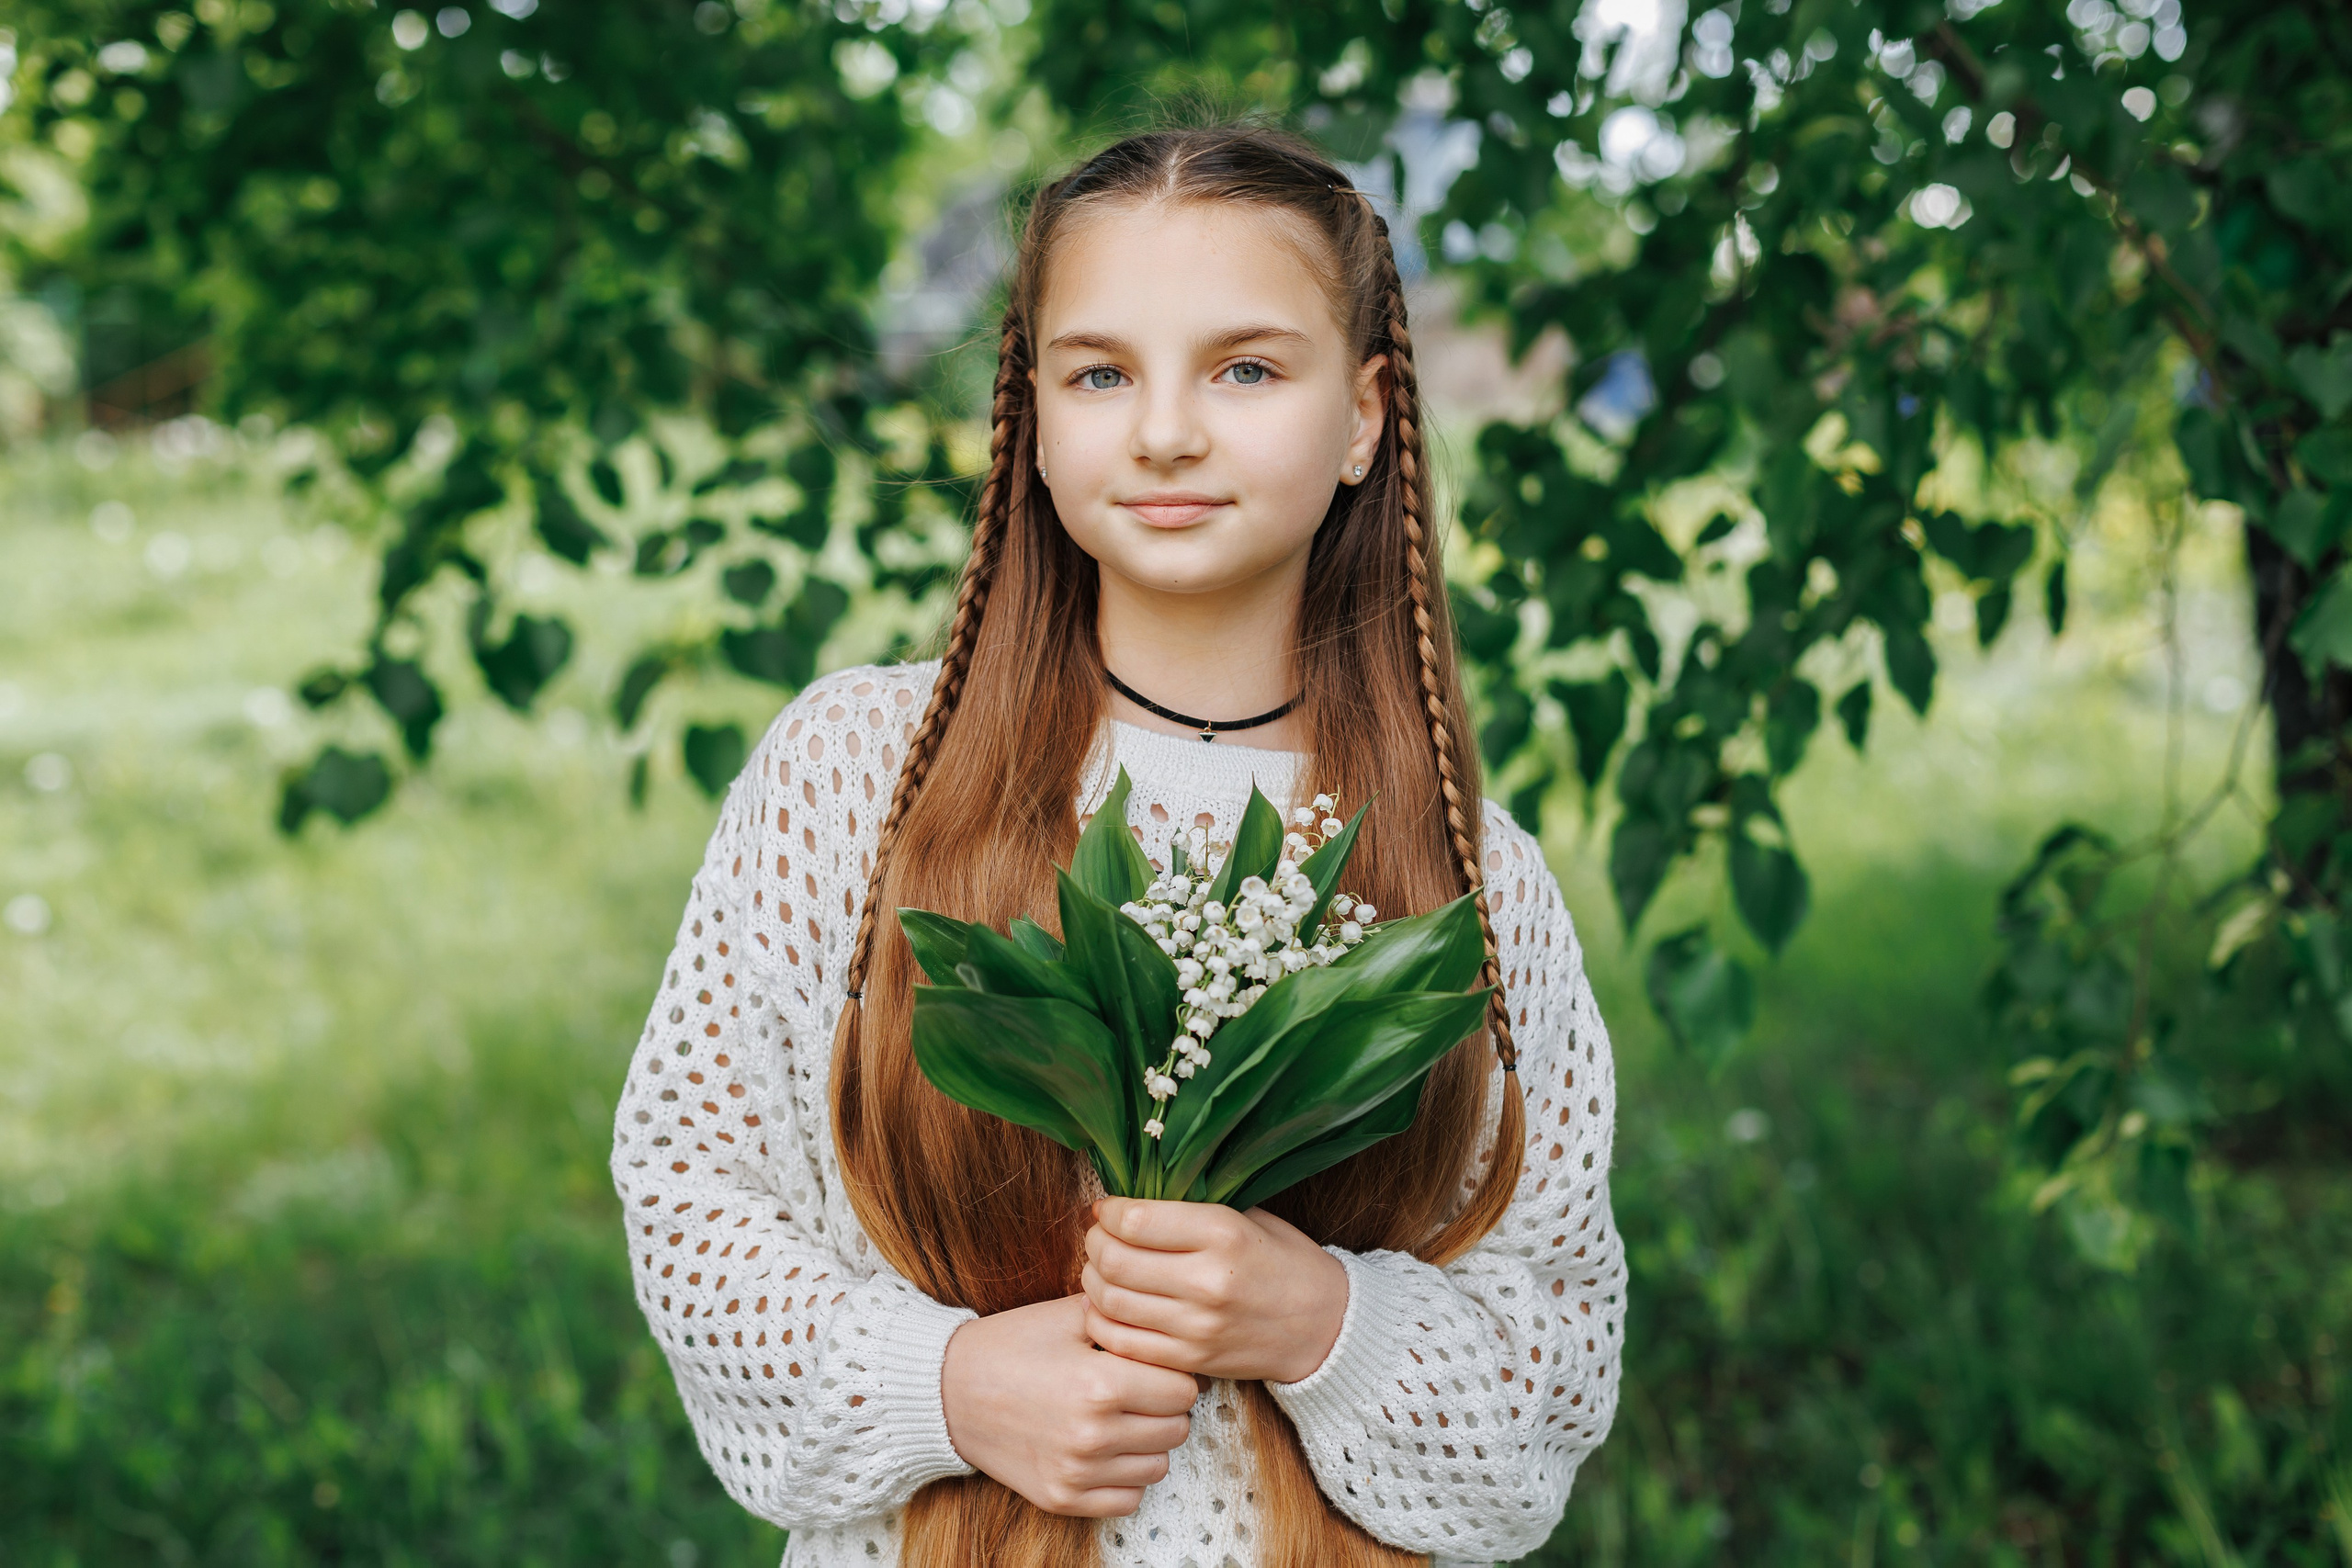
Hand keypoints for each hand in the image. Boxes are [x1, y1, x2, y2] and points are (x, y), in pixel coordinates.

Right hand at [939, 1293, 1199, 1516]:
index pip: (1182, 1388)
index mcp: (1102, 1384)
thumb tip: (1170, 1325)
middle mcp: (1094, 1436)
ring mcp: (1077, 1473)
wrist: (948, 1391)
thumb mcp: (1067, 1316)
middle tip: (1140, 1389)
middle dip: (1165, 1406)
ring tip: (1122, 1418)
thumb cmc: (1010, 1346)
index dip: (1172, 1372)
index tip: (1153, 1365)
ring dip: (1149, 1443)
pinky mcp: (1062, 1498)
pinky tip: (1105, 1450)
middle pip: (1176, 1429)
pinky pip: (1128, 1500)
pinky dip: (1125, 1477)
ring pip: (1158, 1467)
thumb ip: (1125, 1317)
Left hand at [1081, 1197, 1348, 1384]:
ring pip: (1110, 1301)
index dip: (1109, 1212)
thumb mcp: (1248, 1218)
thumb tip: (1128, 1198)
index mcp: (1224, 1233)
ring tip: (1100, 1269)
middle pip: (1115, 1260)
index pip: (1136, 1219)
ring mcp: (1197, 1326)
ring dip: (1092, 1280)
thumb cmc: (1283, 1261)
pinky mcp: (1191, 1360)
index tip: (1107, 1209)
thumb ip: (1191, 1209)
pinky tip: (1108, 1306)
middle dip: (1094, 1243)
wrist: (1323, 1326)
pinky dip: (1102, 1321)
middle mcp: (1208, 1281)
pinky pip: (1122, 1342)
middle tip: (1098, 1237)